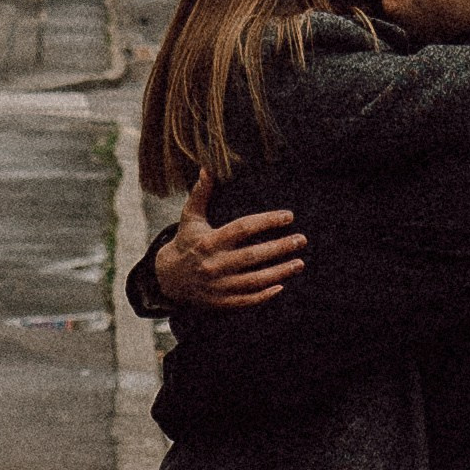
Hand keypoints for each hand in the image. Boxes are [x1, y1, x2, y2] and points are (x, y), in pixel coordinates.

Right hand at [152, 169, 307, 308]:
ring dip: (280, 271)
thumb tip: (208, 167)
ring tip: (299, 262)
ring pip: (254, 280)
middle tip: (301, 239)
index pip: (243, 228)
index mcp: (209, 241)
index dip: (267, 222)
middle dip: (280, 247)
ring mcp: (218, 285)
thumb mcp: (190, 217)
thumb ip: (201, 193)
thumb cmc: (186, 242)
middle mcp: (214, 264)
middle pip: (253, 255)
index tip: (288, 216)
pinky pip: (247, 300)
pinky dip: (265, 295)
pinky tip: (282, 285)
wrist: (168, 278)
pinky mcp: (221, 302)